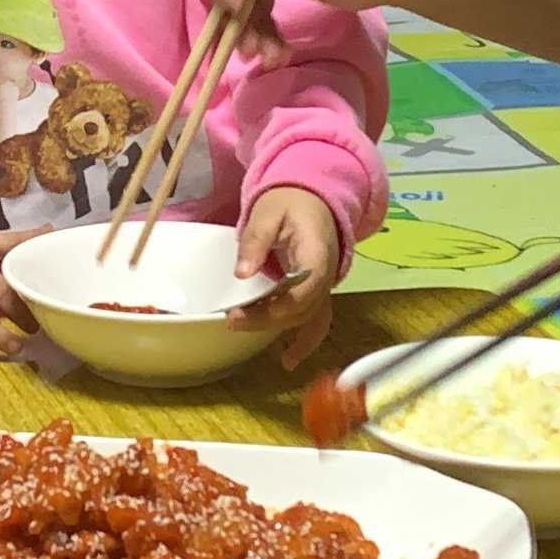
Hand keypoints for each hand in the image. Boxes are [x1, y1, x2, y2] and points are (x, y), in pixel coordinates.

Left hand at [233, 185, 341, 366]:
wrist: (313, 198)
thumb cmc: (289, 202)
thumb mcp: (267, 212)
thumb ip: (255, 240)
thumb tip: (242, 273)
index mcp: (317, 253)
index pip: (305, 288)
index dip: (277, 306)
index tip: (244, 312)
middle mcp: (326, 274)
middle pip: (303, 307)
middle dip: (268, 319)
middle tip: (233, 320)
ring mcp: (324, 285)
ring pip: (307, 317)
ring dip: (280, 330)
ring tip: (250, 335)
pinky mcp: (317, 291)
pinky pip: (316, 320)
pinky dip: (304, 341)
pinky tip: (288, 360)